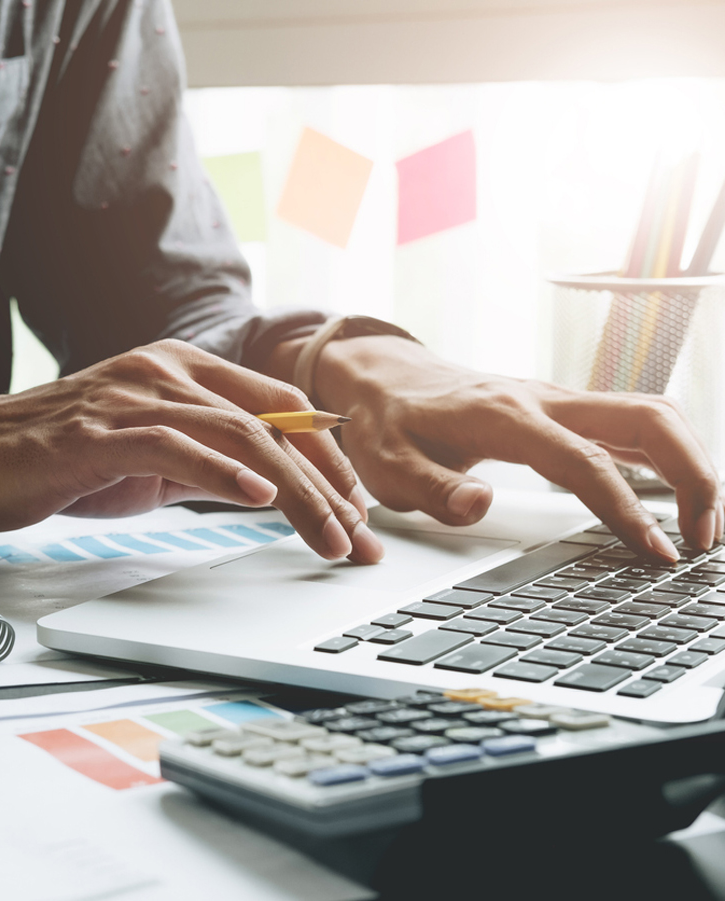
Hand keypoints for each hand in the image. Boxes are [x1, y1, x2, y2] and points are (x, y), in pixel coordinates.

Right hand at [0, 340, 384, 561]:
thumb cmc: (49, 457)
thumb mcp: (142, 458)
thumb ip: (200, 462)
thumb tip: (263, 490)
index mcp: (179, 370)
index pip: (280, 409)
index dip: (327, 459)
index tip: (355, 509)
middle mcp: (164, 371)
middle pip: (274, 424)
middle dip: (329, 486)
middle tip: (361, 538)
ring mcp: (131, 396)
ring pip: (238, 436)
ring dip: (296, 492)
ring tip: (332, 537)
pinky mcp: (99, 431)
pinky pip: (176, 447)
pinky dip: (224, 473)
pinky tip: (260, 497)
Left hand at [310, 334, 722, 560]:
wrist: (384, 380)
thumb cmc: (388, 423)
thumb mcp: (389, 464)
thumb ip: (432, 488)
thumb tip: (479, 505)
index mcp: (505, 414)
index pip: (583, 460)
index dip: (624, 506)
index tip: (653, 550)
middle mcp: (543, 399)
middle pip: (647, 418)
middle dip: (692, 473)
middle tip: (702, 538)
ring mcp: (559, 401)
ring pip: (650, 415)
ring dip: (689, 464)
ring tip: (699, 527)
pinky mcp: (564, 412)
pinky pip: (631, 425)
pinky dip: (666, 457)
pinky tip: (674, 497)